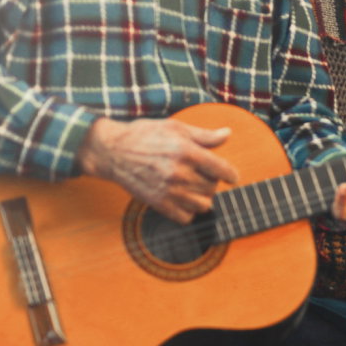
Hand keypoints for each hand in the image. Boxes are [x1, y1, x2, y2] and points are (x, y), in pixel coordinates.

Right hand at [77, 117, 237, 223]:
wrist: (113, 151)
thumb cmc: (145, 135)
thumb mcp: (176, 127)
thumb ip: (204, 135)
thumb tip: (227, 134)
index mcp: (186, 151)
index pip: (221, 169)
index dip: (231, 175)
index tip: (232, 177)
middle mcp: (179, 172)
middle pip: (212, 187)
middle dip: (211, 182)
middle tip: (202, 175)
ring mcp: (169, 190)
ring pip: (203, 205)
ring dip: (202, 197)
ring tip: (193, 188)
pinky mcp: (158, 203)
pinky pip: (186, 217)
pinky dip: (188, 211)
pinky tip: (182, 199)